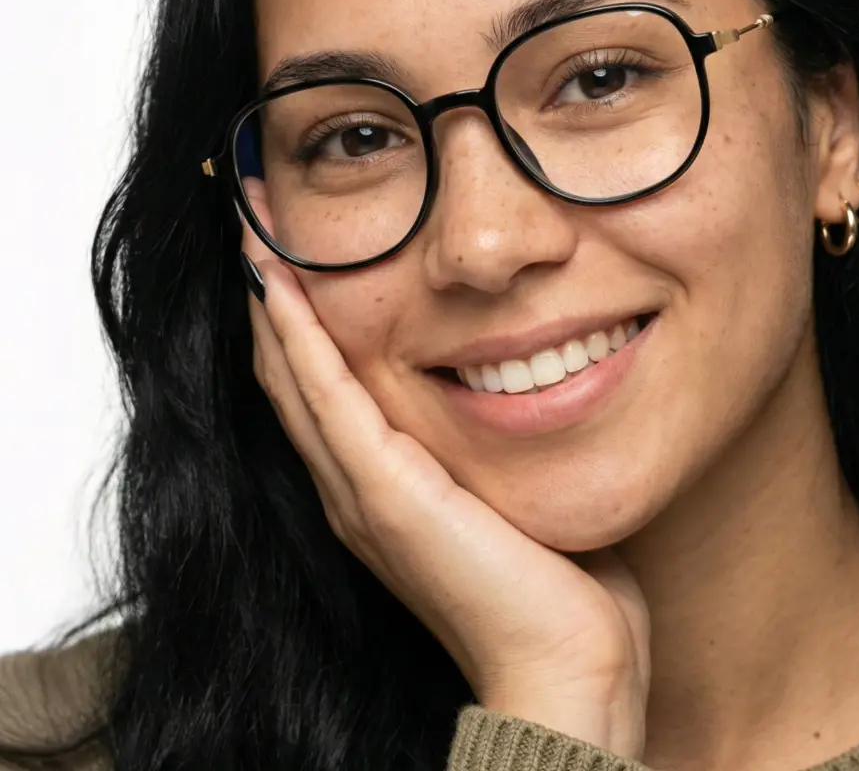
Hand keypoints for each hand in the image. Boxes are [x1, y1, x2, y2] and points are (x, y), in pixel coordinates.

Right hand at [239, 227, 650, 757]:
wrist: (566, 663)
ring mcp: (363, 495)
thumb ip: (505, 439)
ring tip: (257, 239)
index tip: (295, 259)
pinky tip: (282, 289)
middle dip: (276, 303)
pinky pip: (328, 399)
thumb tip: (540, 378)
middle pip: (293, 379)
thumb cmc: (557, 582)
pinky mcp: (385, 497)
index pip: (325, 391)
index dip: (301, 326)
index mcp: (385, 488)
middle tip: (258, 229)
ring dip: (275, 308)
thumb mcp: (518, 487)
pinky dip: (299, 340)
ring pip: (296, 381)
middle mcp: (357, 490)